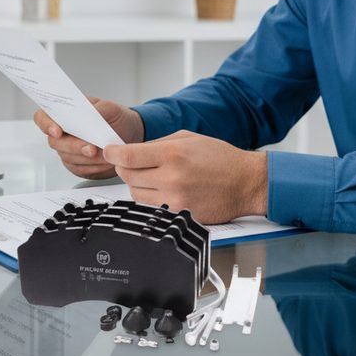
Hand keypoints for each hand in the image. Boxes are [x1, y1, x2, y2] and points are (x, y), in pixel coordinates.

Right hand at [34, 97, 143, 178]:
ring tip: (106, 155)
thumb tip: (88, 115)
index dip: (46, 124)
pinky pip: (79, 170)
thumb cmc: (116, 118)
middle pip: (55, 142)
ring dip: (87, 159)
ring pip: (68, 158)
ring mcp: (68, 150)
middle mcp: (63, 132)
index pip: (43, 117)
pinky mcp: (77, 165)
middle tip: (91, 148)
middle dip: (74, 146)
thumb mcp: (111, 108)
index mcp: (65, 113)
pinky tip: (106, 162)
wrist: (129, 136)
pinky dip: (93, 167)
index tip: (58, 131)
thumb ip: (97, 110)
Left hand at [103, 130, 267, 223]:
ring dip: (136, 184)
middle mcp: (171, 178)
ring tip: (151, 176)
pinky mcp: (180, 216)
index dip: (113, 153)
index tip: (108, 152)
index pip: (128, 156)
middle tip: (131, 162)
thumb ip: (157, 144)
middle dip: (124, 167)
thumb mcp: (188, 138)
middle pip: (127, 175)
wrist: (246, 183)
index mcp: (173, 154)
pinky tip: (161, 190)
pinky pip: (151, 209)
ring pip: (135, 194)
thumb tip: (131, 150)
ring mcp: (175, 200)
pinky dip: (150, 199)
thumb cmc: (220, 158)